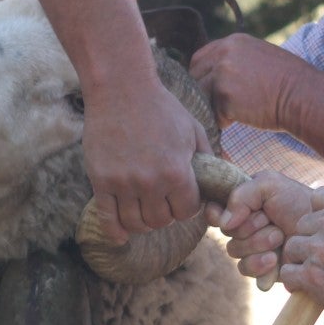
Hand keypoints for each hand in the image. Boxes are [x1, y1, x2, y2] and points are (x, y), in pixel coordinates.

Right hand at [82, 80, 210, 241]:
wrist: (120, 88)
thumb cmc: (160, 106)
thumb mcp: (191, 128)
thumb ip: (206, 156)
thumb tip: (222, 176)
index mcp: (177, 171)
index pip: (187, 212)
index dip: (188, 208)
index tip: (183, 200)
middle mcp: (151, 182)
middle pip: (161, 221)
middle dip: (166, 216)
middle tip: (163, 204)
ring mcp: (123, 183)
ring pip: (136, 223)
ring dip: (143, 222)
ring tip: (145, 212)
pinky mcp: (101, 181)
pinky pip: (107, 217)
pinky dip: (115, 231)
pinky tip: (121, 236)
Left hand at [189, 34, 319, 129]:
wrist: (303, 96)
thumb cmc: (289, 81)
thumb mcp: (260, 57)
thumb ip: (236, 59)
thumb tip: (217, 73)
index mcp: (233, 42)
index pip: (200, 58)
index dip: (202, 77)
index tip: (210, 91)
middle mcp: (224, 53)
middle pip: (195, 76)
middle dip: (202, 93)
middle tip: (217, 106)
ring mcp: (223, 74)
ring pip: (201, 96)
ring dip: (212, 108)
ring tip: (231, 115)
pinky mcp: (225, 96)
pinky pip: (213, 114)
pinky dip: (223, 122)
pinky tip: (239, 121)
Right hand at [212, 170, 312, 280]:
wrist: (323, 229)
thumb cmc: (298, 201)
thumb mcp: (269, 185)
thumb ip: (241, 195)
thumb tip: (223, 223)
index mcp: (241, 205)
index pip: (213, 212)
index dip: (219, 214)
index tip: (239, 212)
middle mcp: (243, 227)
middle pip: (226, 235)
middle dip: (251, 228)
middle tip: (272, 222)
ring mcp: (252, 249)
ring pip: (236, 253)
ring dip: (258, 245)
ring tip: (279, 238)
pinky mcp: (262, 269)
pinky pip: (247, 271)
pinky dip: (261, 266)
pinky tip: (276, 260)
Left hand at [277, 186, 323, 324]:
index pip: (317, 196)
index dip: (320, 215)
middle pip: (303, 224)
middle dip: (311, 240)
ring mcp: (322, 248)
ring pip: (293, 248)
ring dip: (303, 262)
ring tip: (321, 275)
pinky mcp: (313, 276)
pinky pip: (288, 273)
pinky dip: (296, 282)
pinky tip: (311, 288)